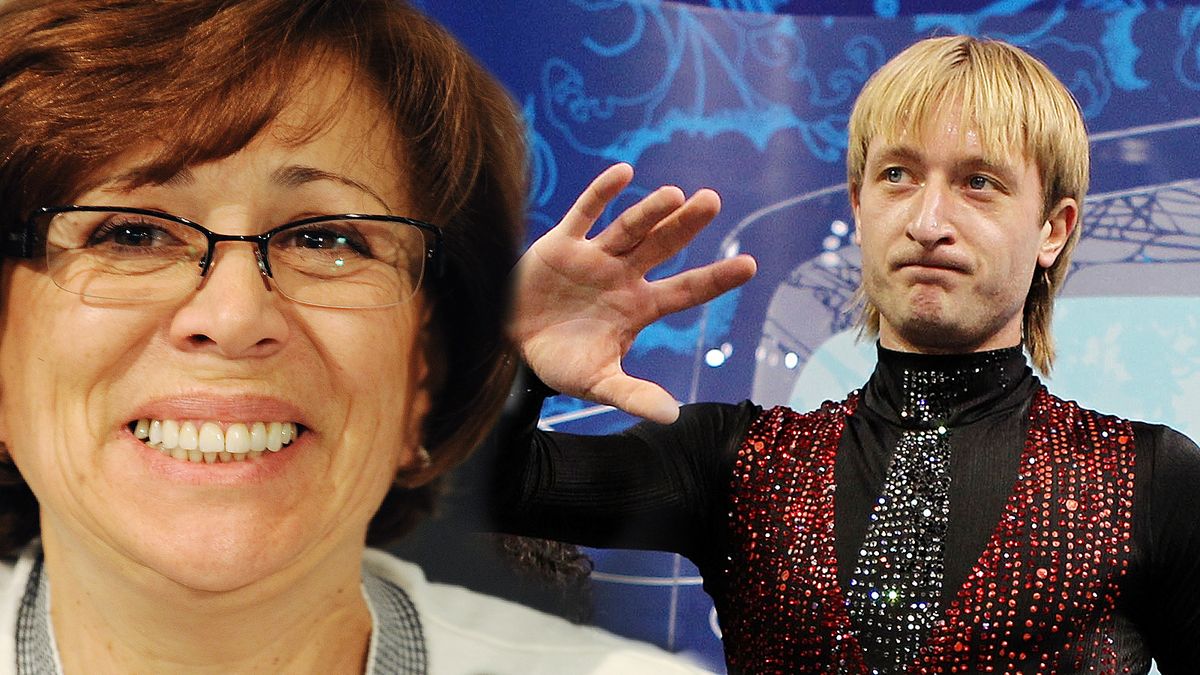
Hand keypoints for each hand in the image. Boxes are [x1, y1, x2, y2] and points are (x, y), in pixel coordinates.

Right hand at [511, 163, 756, 423]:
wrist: (511, 347)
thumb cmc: (560, 362)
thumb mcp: (597, 383)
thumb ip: (633, 396)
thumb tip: (672, 416)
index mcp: (639, 307)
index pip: (686, 290)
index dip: (716, 277)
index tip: (750, 265)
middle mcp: (623, 276)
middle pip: (662, 245)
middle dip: (685, 225)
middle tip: (712, 201)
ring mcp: (594, 257)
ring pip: (628, 228)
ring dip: (649, 211)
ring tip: (674, 195)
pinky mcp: (561, 245)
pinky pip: (584, 215)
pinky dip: (601, 194)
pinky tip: (624, 174)